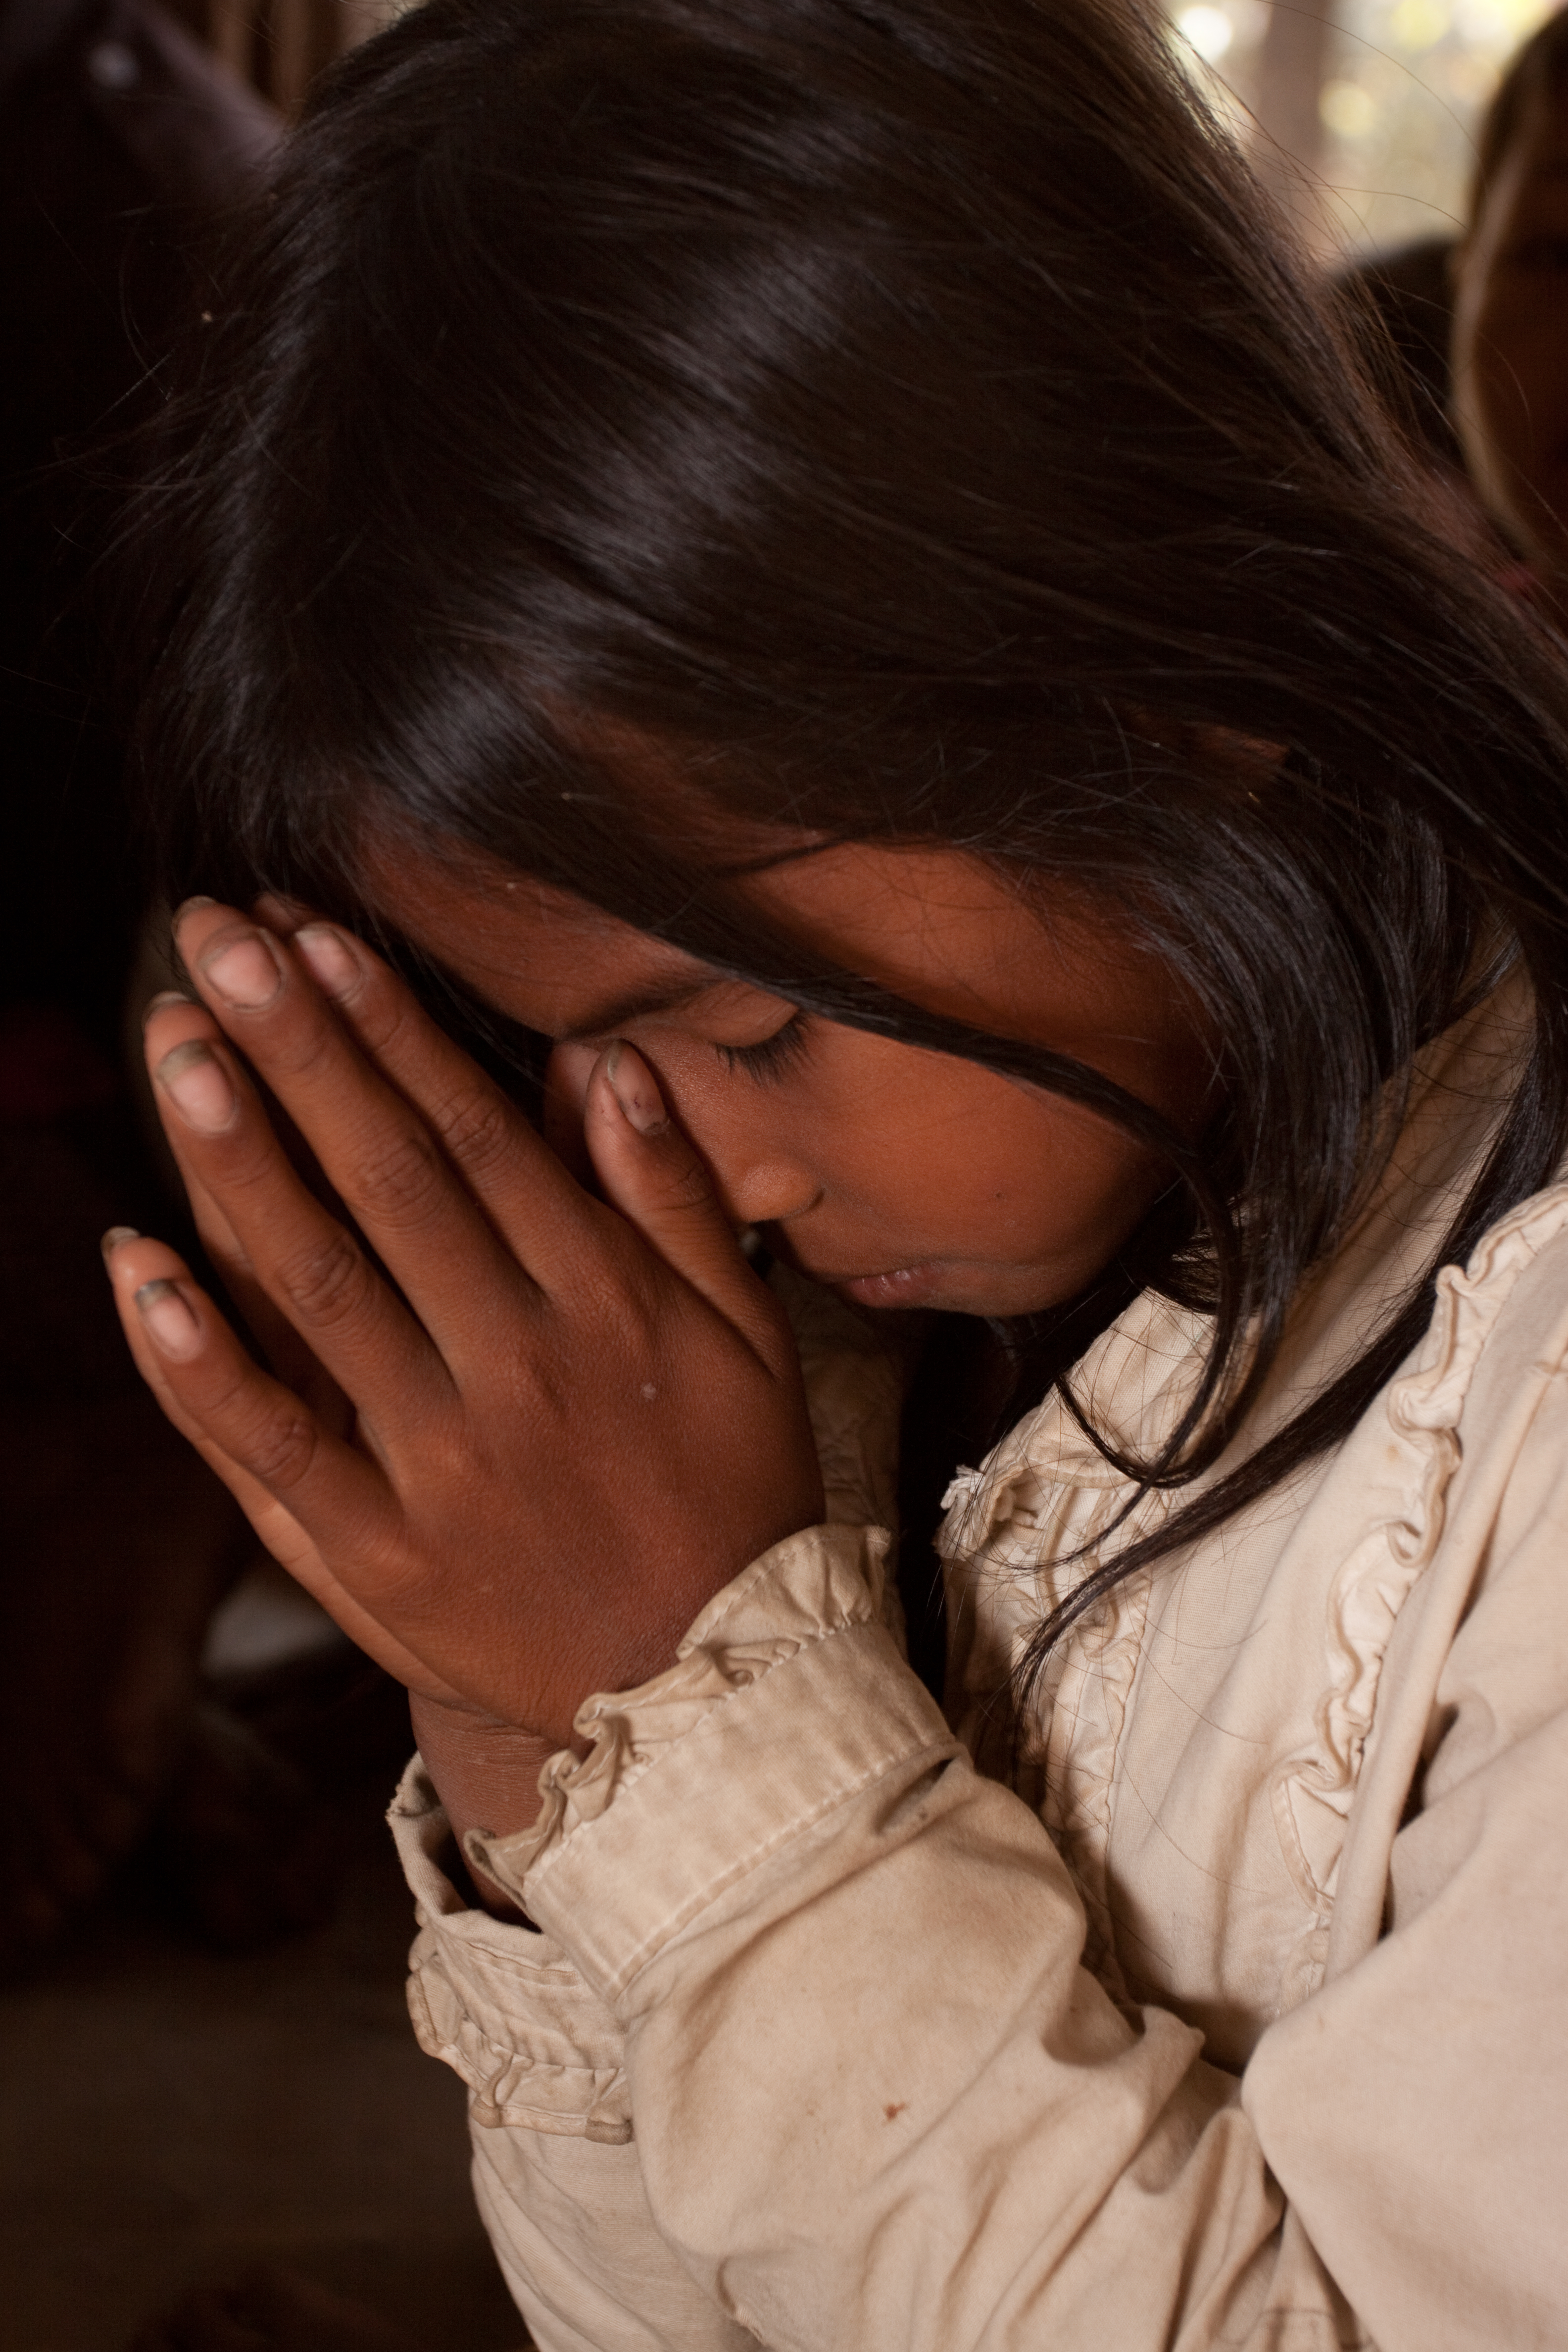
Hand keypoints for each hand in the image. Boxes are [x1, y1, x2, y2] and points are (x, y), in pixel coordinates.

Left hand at [105, 903, 824, 1793]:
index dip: (388, 1032)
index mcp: (600, 1306)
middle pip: (385, 1181)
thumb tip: (613, 1069)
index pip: (475, 1138)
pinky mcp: (376, 1557)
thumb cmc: (736, 1500)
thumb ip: (679, 1202)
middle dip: (295, 1051)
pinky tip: (135, 1269)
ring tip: (176, 1049)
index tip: (315, 940)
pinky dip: (196, 1362)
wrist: (716, 1697)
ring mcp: (436, 1464)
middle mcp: (513, 1368)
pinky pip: (270, 1446)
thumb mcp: (747, 1341)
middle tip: (215, 941)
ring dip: (236, 1161)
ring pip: (316, 1289)